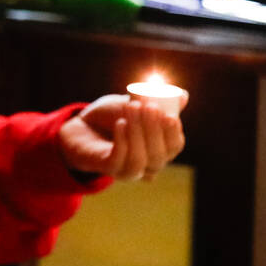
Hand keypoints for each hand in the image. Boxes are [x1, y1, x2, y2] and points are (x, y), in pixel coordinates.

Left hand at [58, 93, 186, 180]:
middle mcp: (148, 164)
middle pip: (159, 154)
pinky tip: (120, 123)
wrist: (81, 125)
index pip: (174, 145)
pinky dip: (122, 141)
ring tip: (131, 108)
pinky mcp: (109, 169)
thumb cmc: (112, 116)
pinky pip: (120, 160)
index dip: (173, 131)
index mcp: (160, 148)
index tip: (168, 114)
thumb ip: (157, 102)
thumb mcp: (134, 106)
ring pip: (141, 159)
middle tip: (147, 106)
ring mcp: (129, 169)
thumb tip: (184, 96)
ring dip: (138, 132)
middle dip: (154, 129)